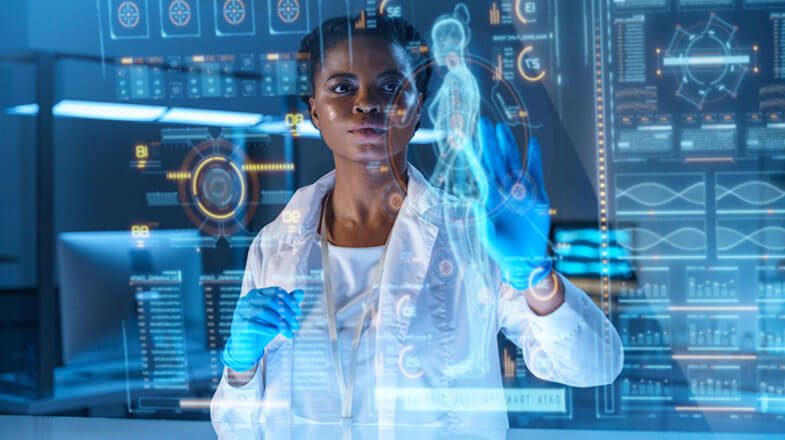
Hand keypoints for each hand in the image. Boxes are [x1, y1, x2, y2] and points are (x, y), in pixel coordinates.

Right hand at [221, 287, 303, 371]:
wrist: (245, 346)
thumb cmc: (263, 327)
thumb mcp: (277, 315)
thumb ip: (287, 303)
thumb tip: (301, 292)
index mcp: (257, 293)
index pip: (276, 291)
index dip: (290, 301)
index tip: (299, 313)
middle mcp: (247, 299)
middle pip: (271, 301)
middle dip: (287, 313)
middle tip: (296, 325)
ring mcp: (241, 311)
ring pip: (263, 311)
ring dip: (280, 322)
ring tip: (289, 332)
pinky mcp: (238, 325)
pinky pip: (253, 324)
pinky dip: (266, 328)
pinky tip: (275, 332)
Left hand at [474, 117, 551, 289]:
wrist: (525, 260)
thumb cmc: (502, 250)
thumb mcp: (488, 236)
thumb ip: (484, 220)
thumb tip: (477, 203)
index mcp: (489, 198)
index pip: (480, 171)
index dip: (474, 155)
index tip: (465, 139)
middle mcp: (503, 191)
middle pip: (495, 161)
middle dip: (489, 142)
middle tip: (483, 122)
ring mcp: (520, 191)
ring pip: (513, 162)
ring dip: (508, 145)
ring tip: (502, 128)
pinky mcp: (538, 195)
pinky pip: (535, 172)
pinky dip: (534, 157)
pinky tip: (532, 143)